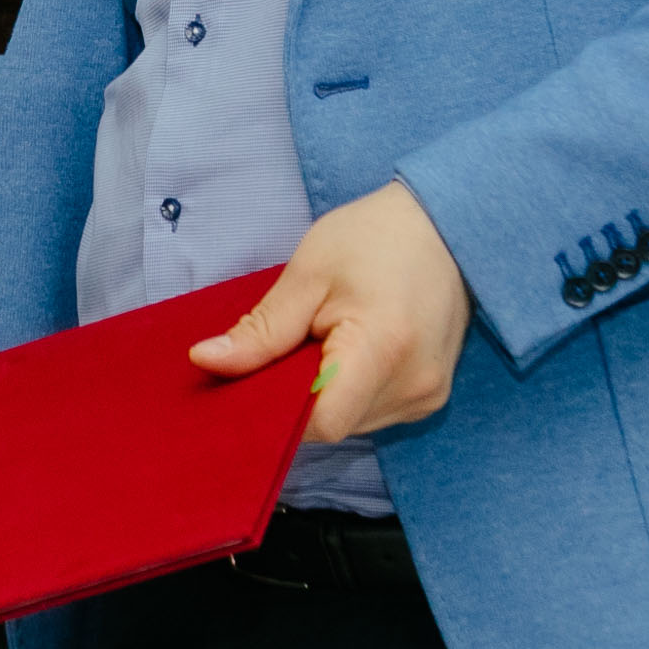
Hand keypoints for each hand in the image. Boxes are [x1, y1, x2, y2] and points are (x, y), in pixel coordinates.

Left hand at [188, 182, 472, 444]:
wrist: (444, 225)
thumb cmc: (372, 238)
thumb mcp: (308, 274)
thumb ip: (261, 330)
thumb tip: (204, 362)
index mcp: (384, 350)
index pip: (320, 421)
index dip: (278, 409)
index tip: (252, 378)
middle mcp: (415, 387)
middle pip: (333, 423)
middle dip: (296, 397)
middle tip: (286, 344)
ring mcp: (429, 397)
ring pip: (351, 422)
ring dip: (324, 394)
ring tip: (323, 339)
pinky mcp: (432, 397)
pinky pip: (372, 411)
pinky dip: (349, 390)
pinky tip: (346, 350)